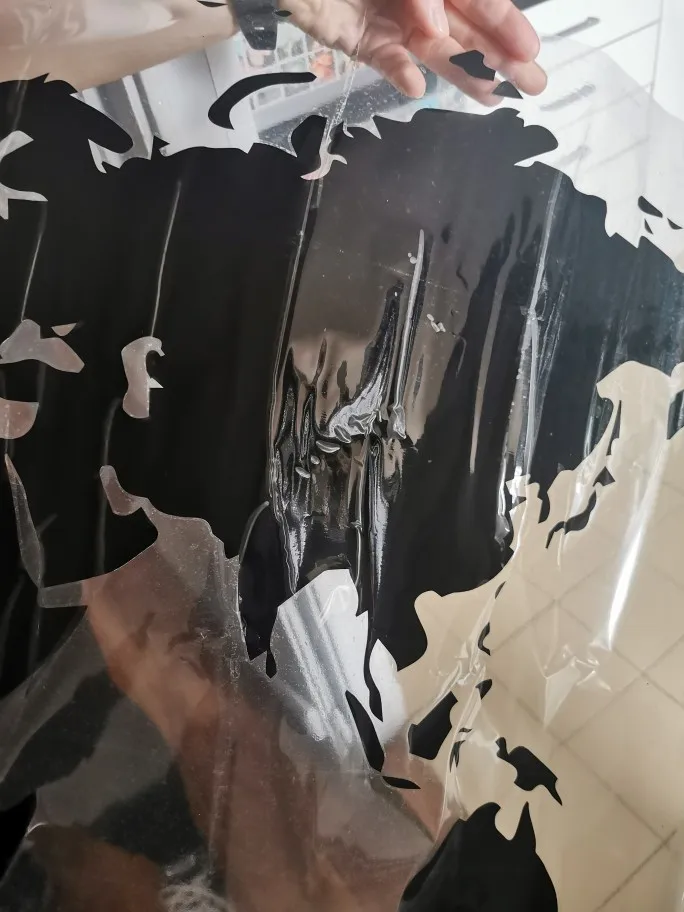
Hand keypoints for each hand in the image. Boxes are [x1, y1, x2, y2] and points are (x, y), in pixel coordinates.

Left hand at [283, 0, 545, 100]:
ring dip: (464, 73)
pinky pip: (390, 62)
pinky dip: (401, 74)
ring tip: (493, 98)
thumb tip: (433, 25)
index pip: (480, 0)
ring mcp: (395, 20)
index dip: (505, 25)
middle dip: (501, 56)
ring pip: (437, 50)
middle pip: (468, 28)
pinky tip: (417, 87)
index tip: (530, 51)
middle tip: (533, 86)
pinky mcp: (365, 42)